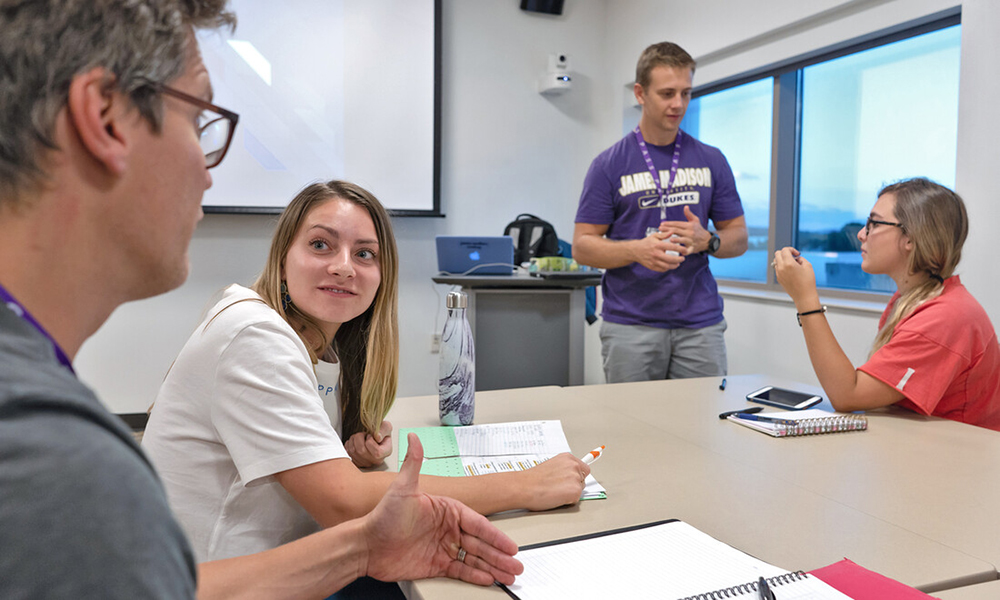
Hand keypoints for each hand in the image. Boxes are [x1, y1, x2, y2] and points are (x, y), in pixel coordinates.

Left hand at [345, 420, 392, 467]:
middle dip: (359, 437)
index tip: (370, 436)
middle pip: (362, 451)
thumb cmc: (380, 431)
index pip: (377, 452)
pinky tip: (354, 442)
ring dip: (353, 439)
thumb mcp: (385, 426)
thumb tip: (378, 436)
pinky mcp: (357, 463)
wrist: (373, 435)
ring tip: (358, 437)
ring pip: (353, 451)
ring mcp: (366, 463)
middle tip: (363, 434)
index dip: (370, 442)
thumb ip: (384, 429)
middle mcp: (377, 460)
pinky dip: (348, 444)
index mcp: (386, 452)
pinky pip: (348, 453)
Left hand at [361, 434, 523, 585]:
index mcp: (446, 510)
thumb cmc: (382, 517)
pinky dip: (476, 575)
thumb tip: (414, 437)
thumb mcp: (402, 490)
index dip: (494, 535)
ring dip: (493, 566)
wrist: (366, 545)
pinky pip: (461, 570)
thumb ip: (413, 464)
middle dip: (500, 555)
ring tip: (509, 574)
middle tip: (516, 565)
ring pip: (475, 558)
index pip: (476, 523)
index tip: (509, 545)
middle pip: (480, 543)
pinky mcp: (436, 565)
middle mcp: (447, 529)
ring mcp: (443, 548)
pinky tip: (489, 579)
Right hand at [517, 452, 589, 510]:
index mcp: (567, 458)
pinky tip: (556, 497)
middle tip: (558, 488)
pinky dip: (568, 501)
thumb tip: (567, 475)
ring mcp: (575, 477)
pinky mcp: (575, 490)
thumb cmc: (532, 479)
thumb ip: (562, 469)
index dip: (577, 476)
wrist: (524, 487)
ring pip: (580, 489)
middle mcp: (574, 465)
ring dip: (570, 493)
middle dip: (573, 484)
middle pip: (583, 479)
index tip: (574, 479)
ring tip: (554, 492)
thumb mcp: (551, 466)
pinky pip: (576, 500)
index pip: (583, 467)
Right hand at [633, 232, 685, 271]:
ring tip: (678, 263)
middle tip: (683, 258)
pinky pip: (662, 269)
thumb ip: (664, 234)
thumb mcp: (654, 236)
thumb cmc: (646, 242)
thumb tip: (673, 232)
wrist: (635, 251)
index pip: (672, 247)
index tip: (685, 250)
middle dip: (679, 259)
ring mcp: (654, 261)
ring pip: (667, 266)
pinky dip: (668, 268)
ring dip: (674, 265)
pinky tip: (670, 265)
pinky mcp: (652, 266)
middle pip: (671, 259)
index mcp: (658, 245)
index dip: (681, 249)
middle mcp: (656, 254)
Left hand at [658, 206, 709, 253]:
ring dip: (676, 240)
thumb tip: (685, 206)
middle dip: (668, 230)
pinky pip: (688, 250)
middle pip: (677, 231)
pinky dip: (684, 251)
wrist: (707, 240)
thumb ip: (689, 214)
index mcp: (689, 226)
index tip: (661, 223)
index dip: (669, 223)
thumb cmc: (699, 229)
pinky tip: (678, 251)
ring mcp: (691, 241)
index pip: (678, 224)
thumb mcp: (695, 220)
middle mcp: (690, 233)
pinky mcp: (692, 248)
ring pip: (682, 240)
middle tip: (660, 229)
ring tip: (669, 239)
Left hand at [773, 247, 819, 309]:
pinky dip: (782, 266)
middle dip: (785, 253)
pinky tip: (791, 270)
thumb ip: (800, 258)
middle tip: (793, 257)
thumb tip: (795, 258)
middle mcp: (781, 268)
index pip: (784, 250)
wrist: (804, 296)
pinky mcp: (778, 278)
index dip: (792, 249)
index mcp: (788, 263)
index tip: (797, 254)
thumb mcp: (808, 266)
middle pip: (777, 253)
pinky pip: (777, 268)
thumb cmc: (808, 281)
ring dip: (783, 259)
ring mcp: (778, 273)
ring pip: (776, 261)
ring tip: (792, 264)